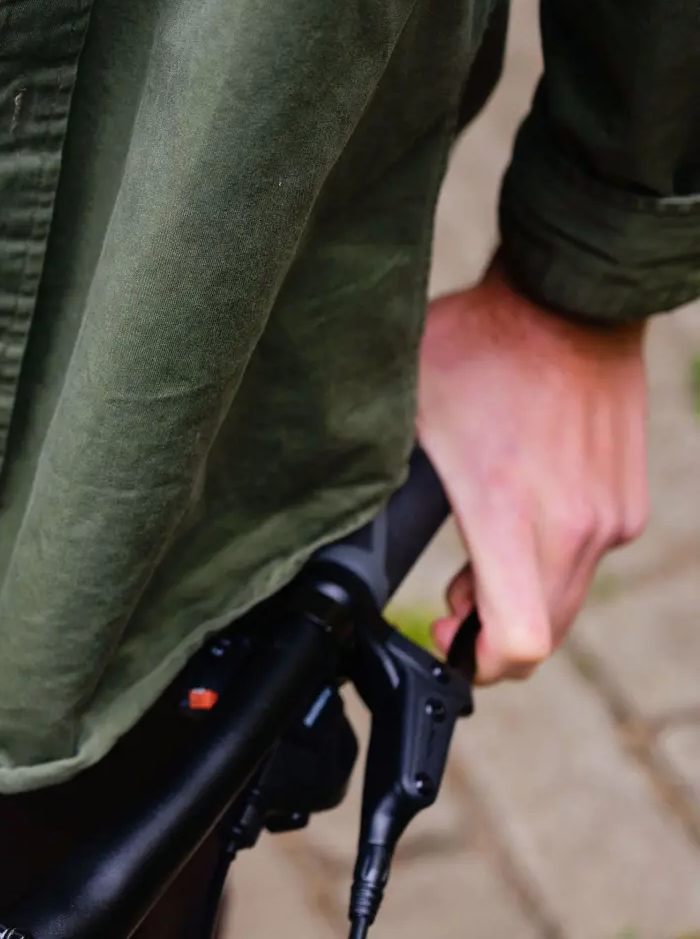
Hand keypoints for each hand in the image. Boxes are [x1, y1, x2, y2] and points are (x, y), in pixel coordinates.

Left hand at [416, 258, 648, 681]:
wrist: (569, 300)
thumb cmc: (479, 347)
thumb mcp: (406, 414)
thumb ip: (385, 479)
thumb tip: (335, 519)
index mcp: (509, 512)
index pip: (517, 640)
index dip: (478, 665)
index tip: (446, 649)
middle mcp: (572, 526)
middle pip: (542, 634)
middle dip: (491, 639)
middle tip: (446, 615)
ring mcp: (609, 518)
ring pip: (565, 599)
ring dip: (520, 601)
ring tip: (473, 570)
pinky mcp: (628, 504)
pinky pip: (585, 560)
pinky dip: (550, 566)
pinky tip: (515, 530)